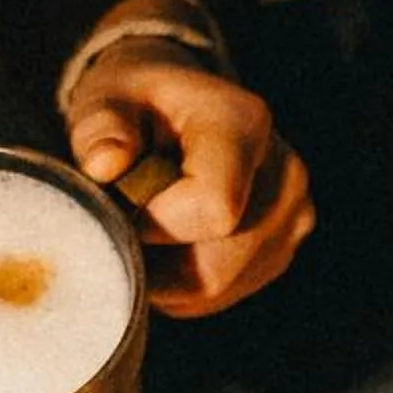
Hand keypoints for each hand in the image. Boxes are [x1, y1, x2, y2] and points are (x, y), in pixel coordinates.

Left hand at [64, 29, 313, 317]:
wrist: (179, 110)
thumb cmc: (137, 103)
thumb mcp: (105, 96)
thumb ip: (99, 127)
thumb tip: (104, 165)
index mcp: (245, 124)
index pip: (213, 209)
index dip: (153, 220)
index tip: (121, 196)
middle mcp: (285, 175)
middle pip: (214, 266)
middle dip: (155, 255)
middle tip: (124, 216)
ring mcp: (293, 218)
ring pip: (215, 288)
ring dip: (163, 274)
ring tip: (146, 224)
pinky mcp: (282, 251)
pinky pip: (220, 296)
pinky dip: (180, 282)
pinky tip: (167, 240)